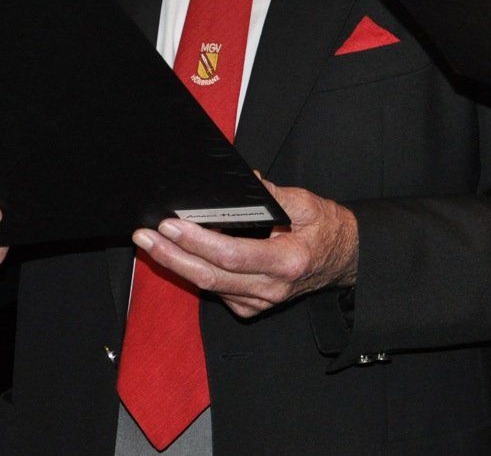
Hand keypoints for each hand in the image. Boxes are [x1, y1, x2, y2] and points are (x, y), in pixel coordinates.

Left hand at [132, 181, 357, 318]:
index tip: (172, 225)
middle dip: (172, 256)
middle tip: (145, 237)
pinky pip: (217, 291)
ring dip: (177, 265)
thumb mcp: (307, 204)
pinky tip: (178, 256)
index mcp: (286, 261)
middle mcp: (271, 288)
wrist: (345, 260)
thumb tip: (245, 184)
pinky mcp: (252, 307)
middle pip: (210, 277)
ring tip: (151, 243)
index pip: (232, 255)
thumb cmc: (328, 230)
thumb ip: (273, 195)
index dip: (198, 241)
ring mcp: (260, 302)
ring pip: (209, 287)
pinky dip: (196, 273)